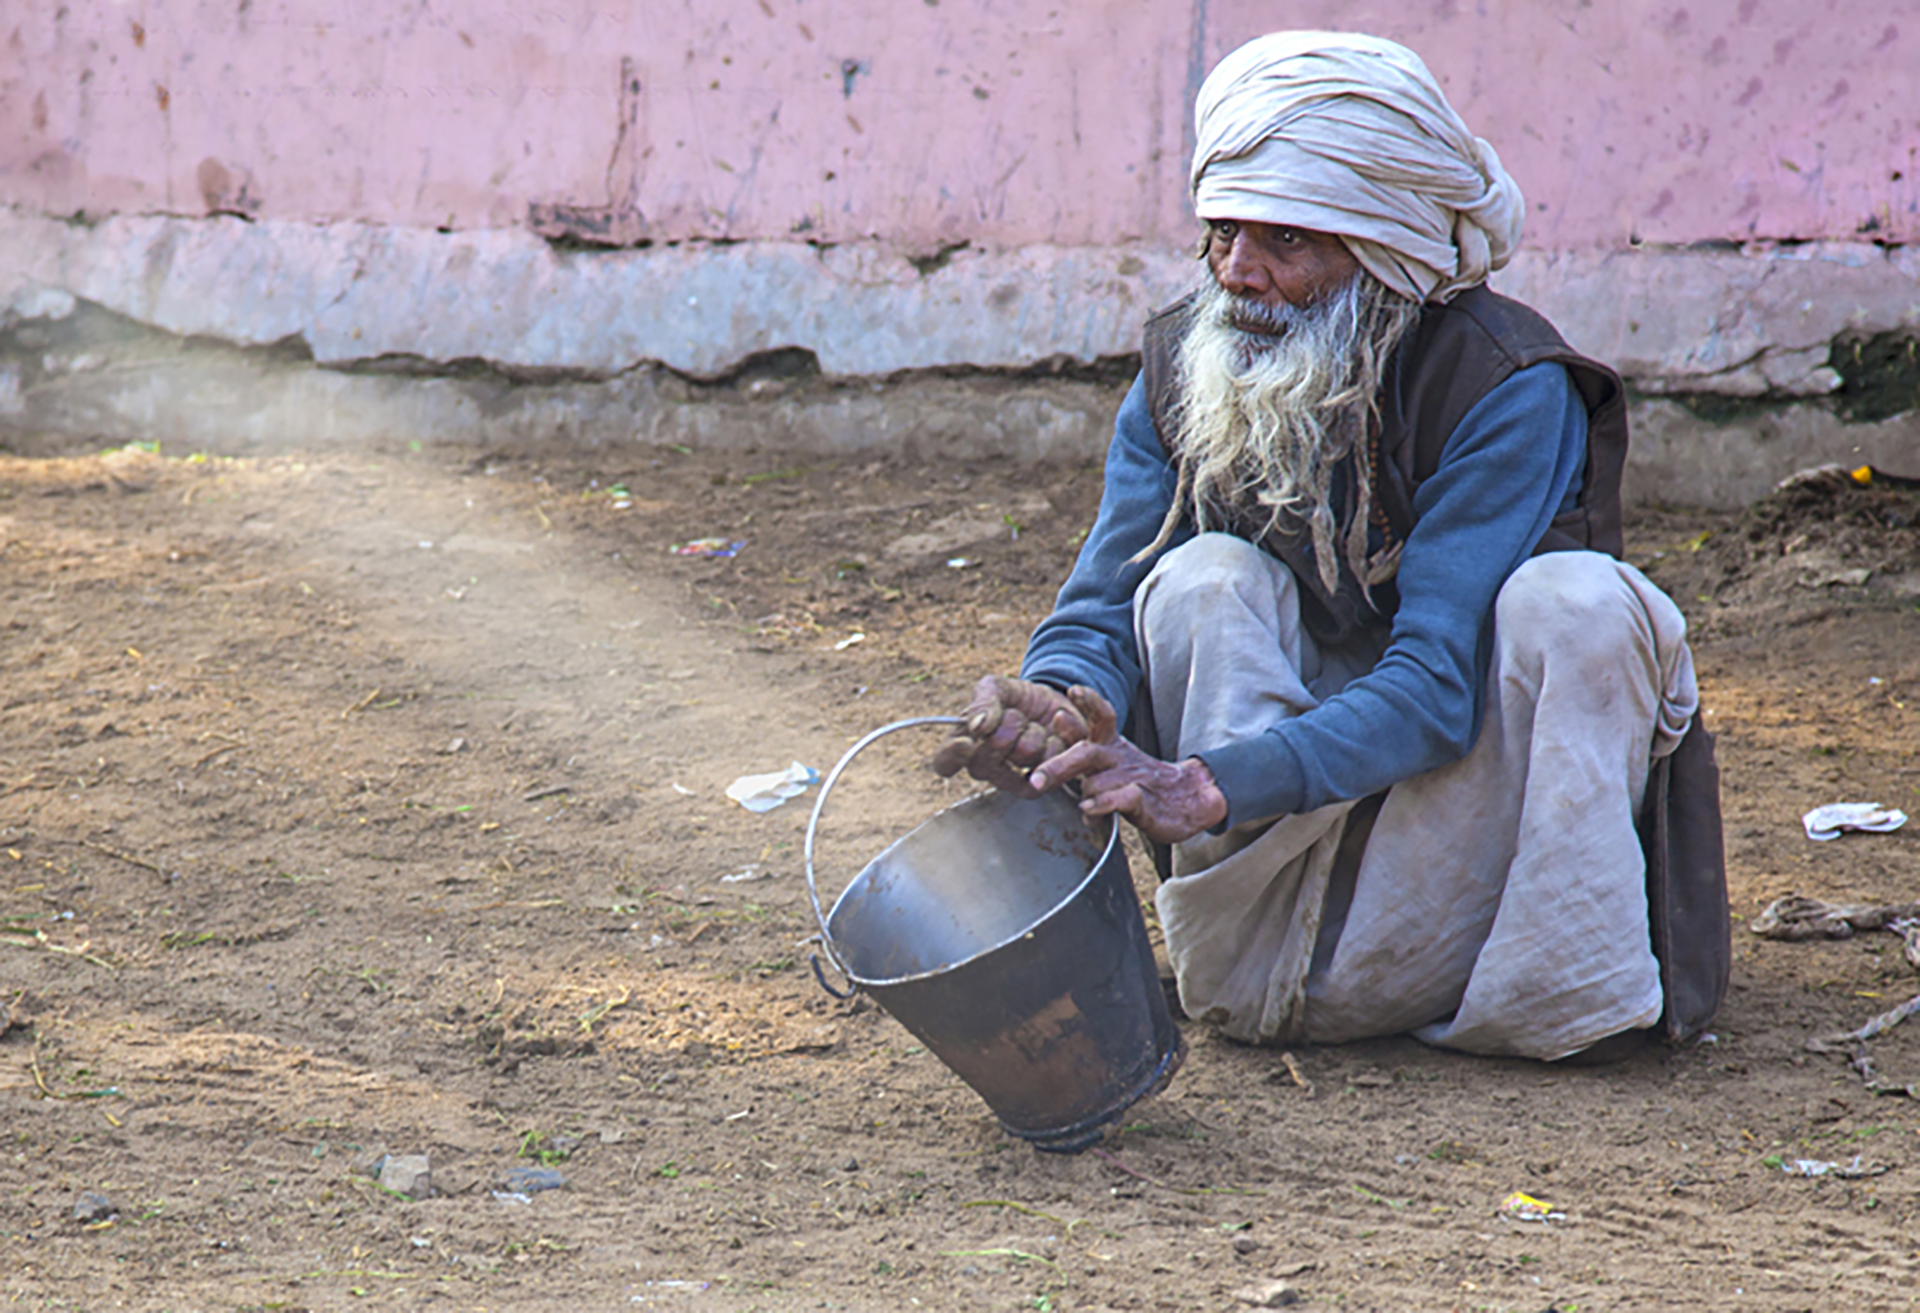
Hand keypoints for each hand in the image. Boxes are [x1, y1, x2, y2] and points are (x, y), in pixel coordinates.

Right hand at [930, 675, 1090, 795]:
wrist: (1052, 702)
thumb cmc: (1014, 697)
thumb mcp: (996, 687)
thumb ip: (983, 702)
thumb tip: (977, 727)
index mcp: (963, 743)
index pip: (944, 762)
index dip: (952, 755)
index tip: (966, 742)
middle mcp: (984, 766)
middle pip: (986, 760)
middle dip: (1006, 727)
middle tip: (1014, 714)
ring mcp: (1012, 778)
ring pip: (1022, 756)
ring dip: (1033, 731)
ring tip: (1034, 724)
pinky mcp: (1042, 781)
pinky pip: (1049, 765)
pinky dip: (1056, 740)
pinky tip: (1052, 732)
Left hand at [1029, 687, 1227, 844]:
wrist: (1187, 799)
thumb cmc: (1135, 779)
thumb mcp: (1108, 757)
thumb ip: (1081, 742)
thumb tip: (1058, 715)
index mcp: (1109, 744)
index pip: (1101, 715)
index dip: (1088, 701)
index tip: (1071, 690)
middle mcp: (1117, 758)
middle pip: (1087, 752)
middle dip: (1059, 765)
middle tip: (1036, 780)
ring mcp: (1131, 779)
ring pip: (1098, 778)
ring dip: (1084, 790)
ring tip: (1080, 803)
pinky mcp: (1143, 802)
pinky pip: (1122, 798)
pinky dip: (1103, 804)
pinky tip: (1088, 810)